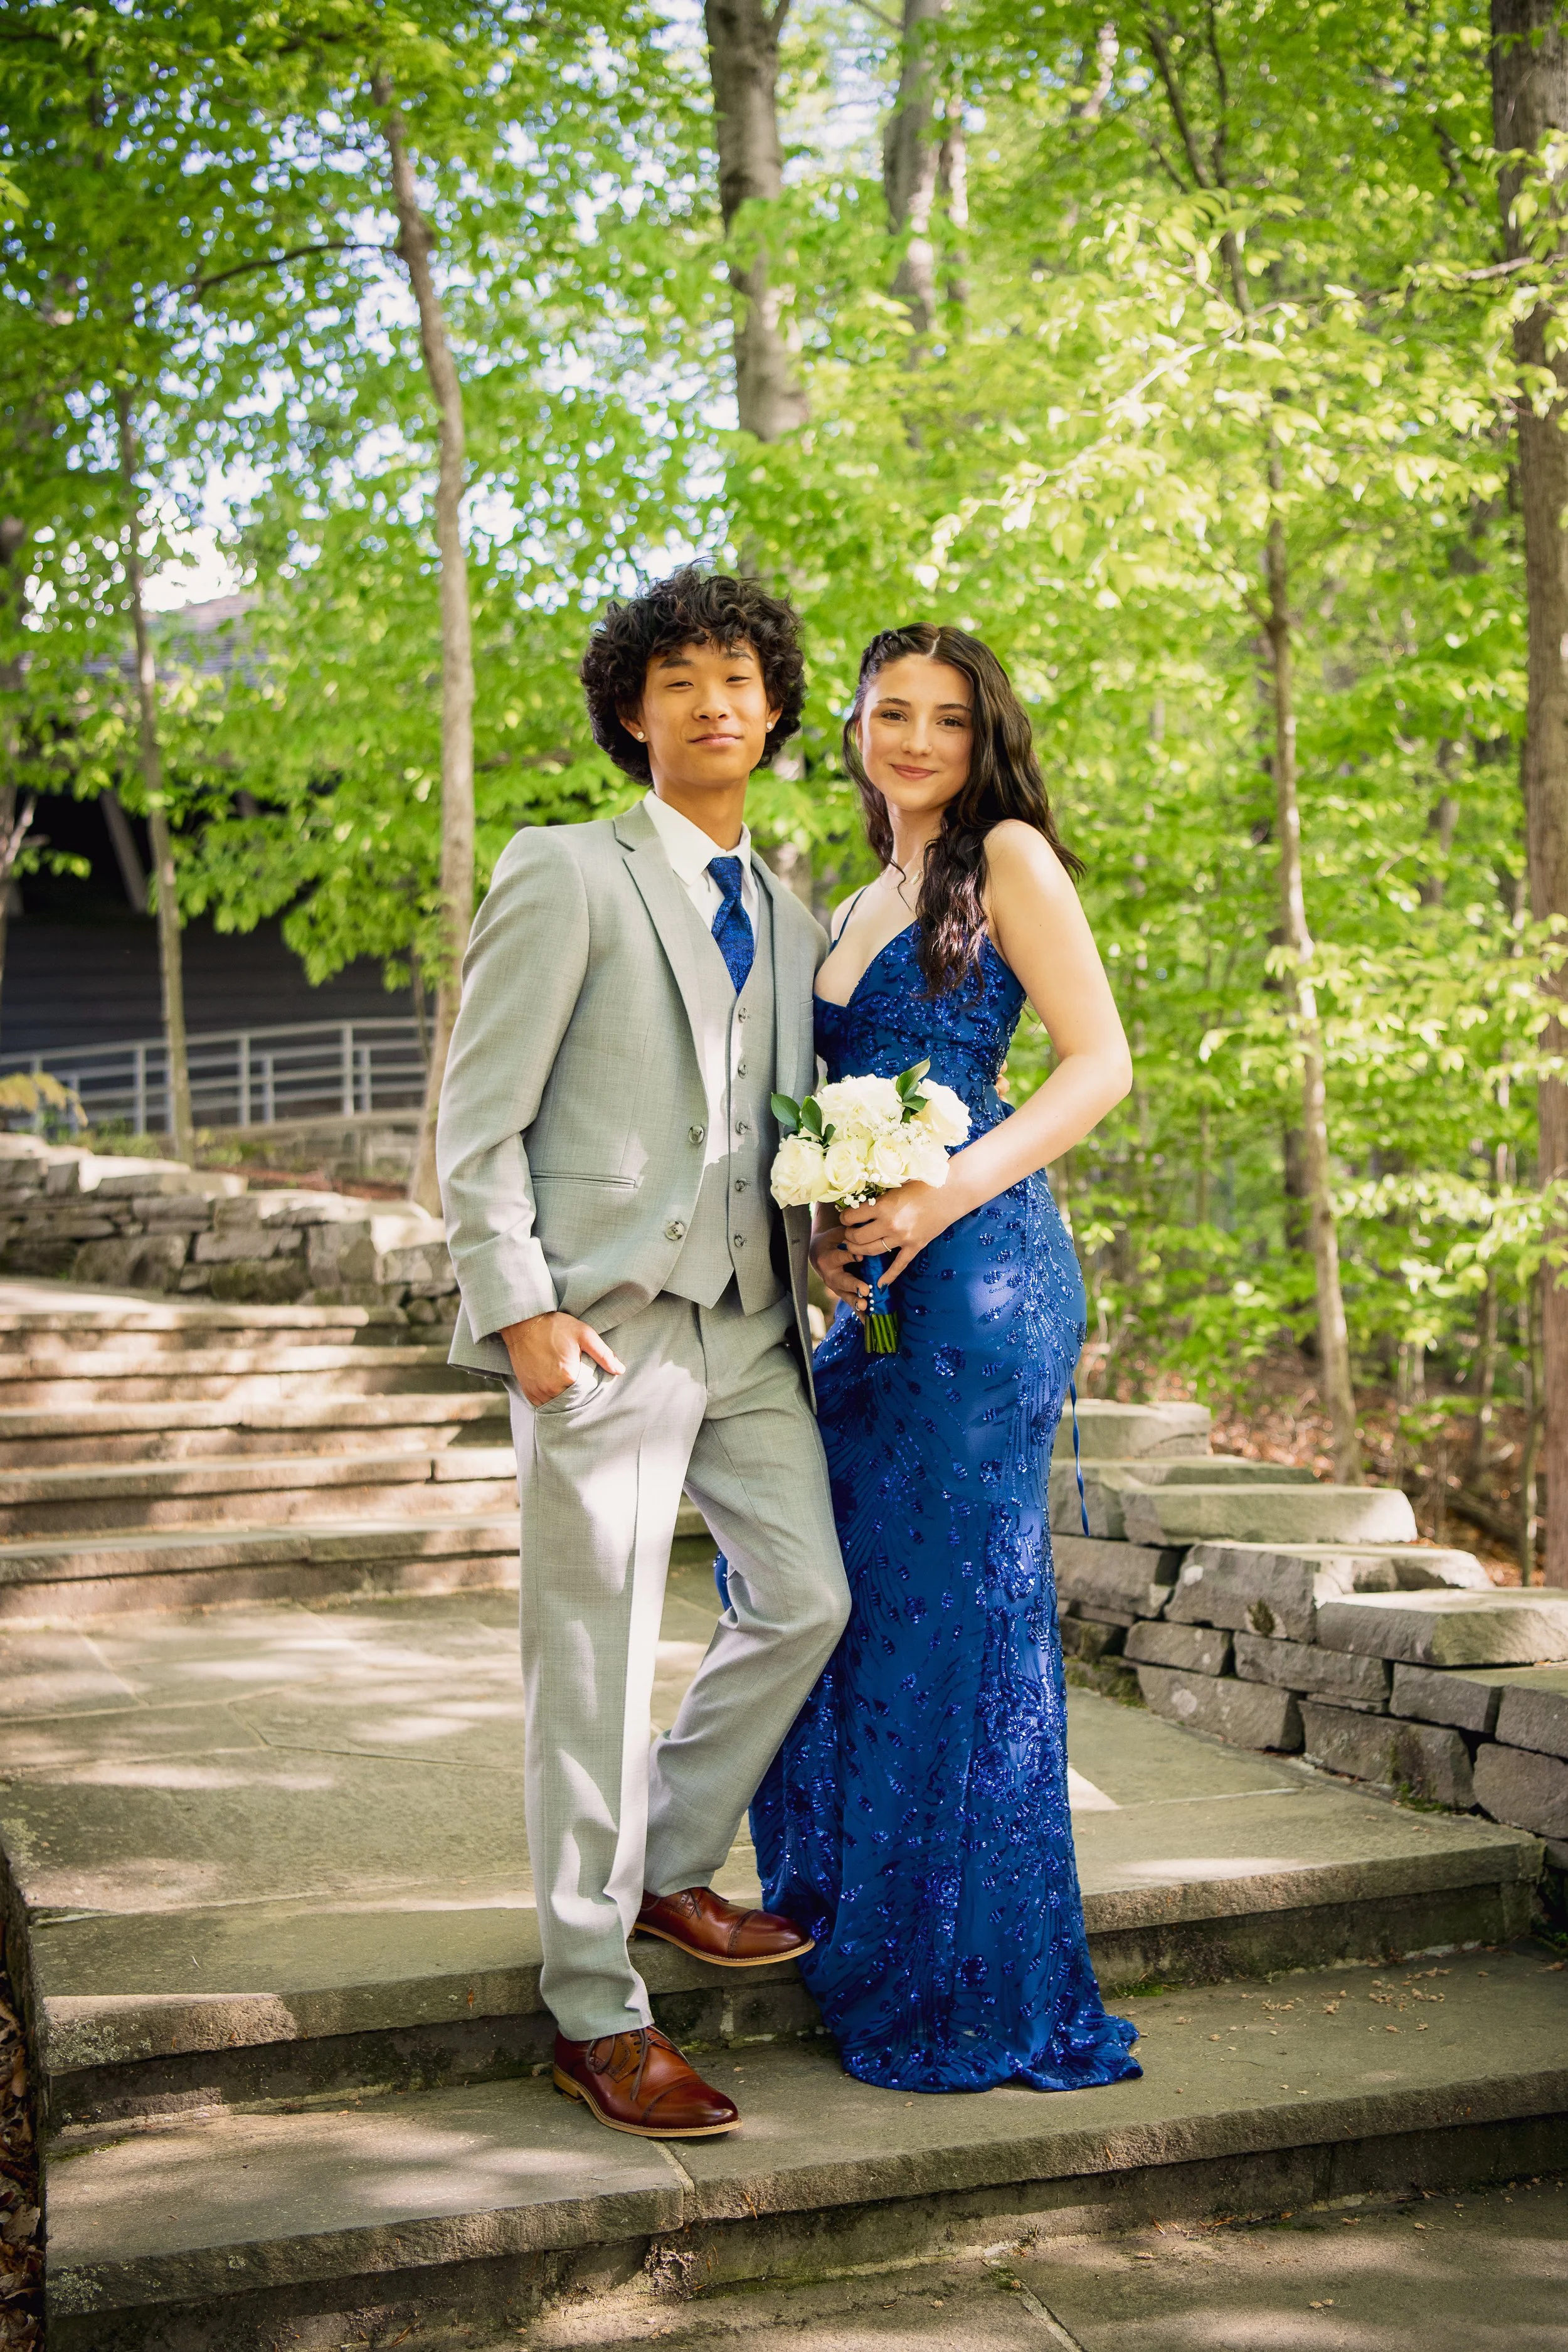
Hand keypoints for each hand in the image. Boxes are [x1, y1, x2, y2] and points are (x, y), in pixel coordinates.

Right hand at [500, 1311, 624, 1406]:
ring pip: (557, 1404)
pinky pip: (542, 1403)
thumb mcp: (584, 1335)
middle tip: (577, 1378)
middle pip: (572, 1401)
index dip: (590, 1387)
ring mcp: (537, 1391)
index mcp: (567, 1377)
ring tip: (566, 1382)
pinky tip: (554, 1386)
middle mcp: (550, 1389)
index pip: (587, 1393)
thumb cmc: (555, 1326)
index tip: (589, 1377)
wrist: (523, 1323)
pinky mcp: (527, 1390)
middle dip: (578, 1394)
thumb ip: (604, 1354)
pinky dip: (550, 1398)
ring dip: (563, 1398)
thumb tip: (620, 1370)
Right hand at [810, 1223, 869, 1314]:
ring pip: (846, 1296)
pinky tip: (869, 1323)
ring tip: (866, 1306)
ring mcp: (836, 1287)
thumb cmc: (831, 1241)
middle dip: (854, 1286)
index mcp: (828, 1258)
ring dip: (857, 1302)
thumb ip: (848, 1234)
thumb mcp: (836, 1234)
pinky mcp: (842, 1294)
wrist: (817, 1253)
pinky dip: (860, 1314)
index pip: (840, 1257)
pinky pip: (851, 1304)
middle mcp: (830, 1275)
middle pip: (843, 1281)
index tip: (860, 1257)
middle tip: (865, 1290)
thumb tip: (864, 1232)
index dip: (850, 1256)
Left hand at [839, 1181, 954, 1286]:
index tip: (845, 1217)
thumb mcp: (895, 1186)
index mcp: (882, 1207)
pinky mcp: (915, 1246)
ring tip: (855, 1247)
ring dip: (859, 1251)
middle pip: (858, 1237)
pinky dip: (889, 1276)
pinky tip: (880, 1284)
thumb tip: (859, 1202)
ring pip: (871, 1251)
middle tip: (849, 1232)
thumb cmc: (922, 1184)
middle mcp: (890, 1225)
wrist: (950, 1192)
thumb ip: (878, 1198)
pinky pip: (899, 1265)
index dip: (845, 1218)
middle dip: (849, 1236)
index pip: (852, 1217)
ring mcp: (902, 1238)